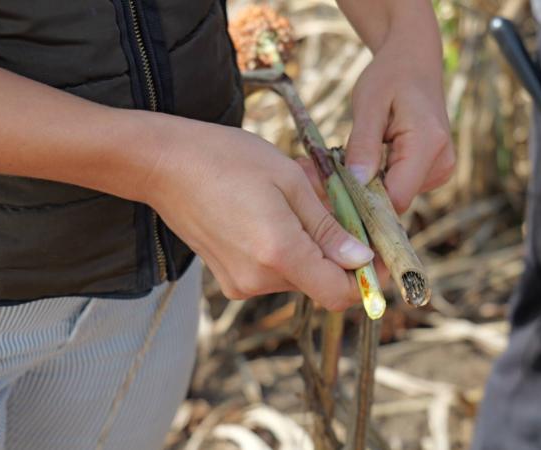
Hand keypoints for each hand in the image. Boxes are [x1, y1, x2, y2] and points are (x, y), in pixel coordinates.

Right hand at [142, 115, 373, 309]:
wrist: (162, 164)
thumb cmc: (225, 159)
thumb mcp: (289, 181)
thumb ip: (327, 226)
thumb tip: (360, 258)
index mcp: (279, 253)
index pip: (339, 293)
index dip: (366, 279)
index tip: (377, 254)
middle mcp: (259, 279)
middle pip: (321, 282)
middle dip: (339, 250)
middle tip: (338, 207)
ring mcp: (241, 283)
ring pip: (299, 274)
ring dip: (311, 243)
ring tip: (299, 199)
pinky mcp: (229, 278)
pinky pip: (274, 270)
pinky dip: (287, 246)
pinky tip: (275, 210)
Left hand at [343, 23, 454, 213]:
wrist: (414, 62)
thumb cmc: (390, 76)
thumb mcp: (368, 104)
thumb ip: (363, 145)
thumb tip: (356, 183)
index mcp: (428, 145)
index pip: (397, 197)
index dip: (364, 202)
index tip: (332, 192)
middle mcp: (442, 163)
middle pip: (396, 200)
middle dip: (360, 193)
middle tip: (328, 174)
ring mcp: (441, 170)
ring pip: (396, 197)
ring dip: (368, 186)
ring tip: (348, 160)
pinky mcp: (434, 172)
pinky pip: (400, 186)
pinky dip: (379, 179)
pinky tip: (366, 160)